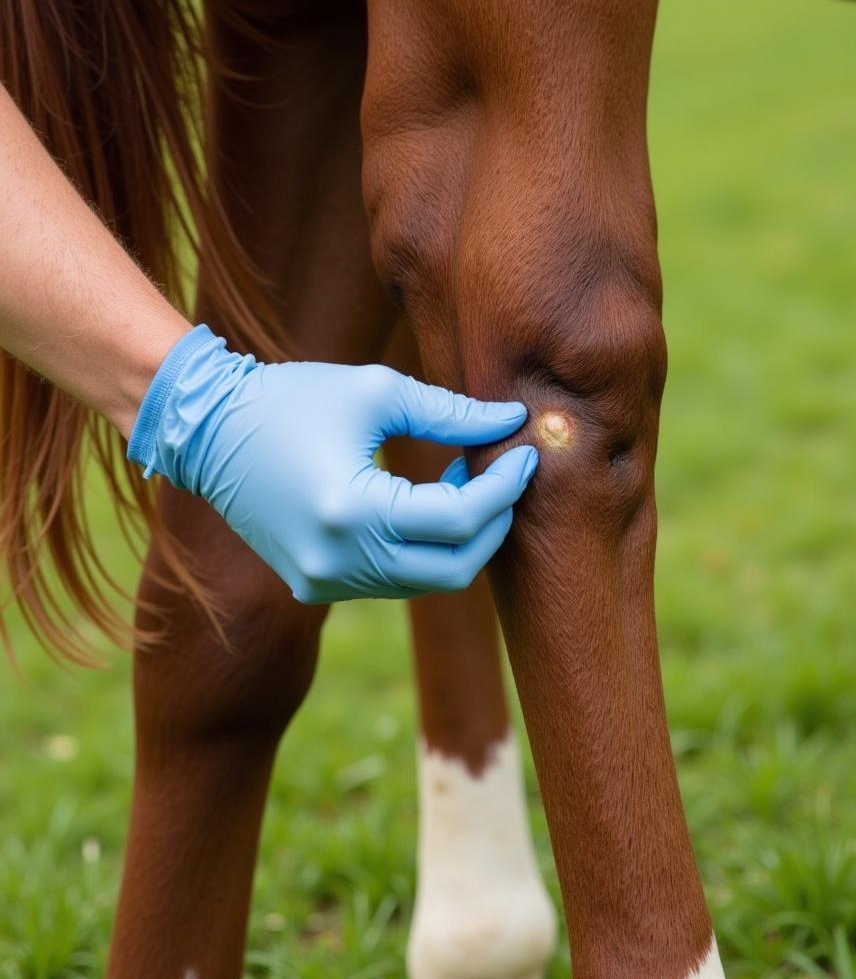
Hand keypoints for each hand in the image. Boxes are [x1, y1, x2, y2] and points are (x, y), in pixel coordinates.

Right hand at [128, 325, 536, 601]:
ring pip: (428, 582)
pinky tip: (424, 505)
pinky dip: (423, 549)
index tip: (525, 453)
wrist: (207, 432)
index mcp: (352, 511)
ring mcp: (326, 582)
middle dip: (493, 522)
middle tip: (502, 475)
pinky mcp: (317, 586)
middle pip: (456, 569)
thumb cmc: (292, 398)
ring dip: (460, 538)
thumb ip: (450, 413)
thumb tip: (511, 423)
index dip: (504, 487)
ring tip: (458, 481)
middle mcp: (339, 562)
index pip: (460, 519)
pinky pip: (394, 581)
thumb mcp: (375, 392)